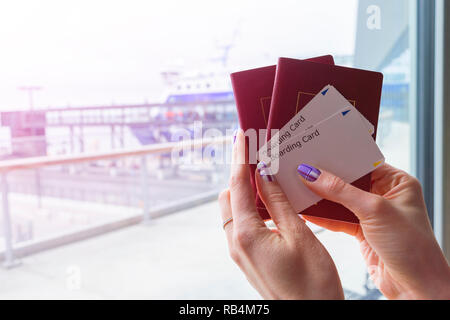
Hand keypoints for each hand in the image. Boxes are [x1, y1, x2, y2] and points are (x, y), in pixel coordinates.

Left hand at [218, 130, 343, 298]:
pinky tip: (272, 203)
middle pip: (229, 197)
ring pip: (235, 211)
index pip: (237, 186)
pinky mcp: (248, 258)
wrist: (313, 317)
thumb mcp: (299, 235)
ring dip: (247, 192)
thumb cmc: (313, 283)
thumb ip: (278, 202)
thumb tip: (264, 173)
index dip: (239, 158)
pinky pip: (242, 225)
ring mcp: (240, 253)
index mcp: (246, 235)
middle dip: (240, 174)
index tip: (239, 136)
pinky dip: (252, 209)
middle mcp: (236, 243)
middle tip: (259, 156)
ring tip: (267, 175)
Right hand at [298, 163, 449, 298]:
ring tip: (297, 189)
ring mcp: (371, 214)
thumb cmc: (412, 247)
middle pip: (347, 181)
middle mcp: (384, 195)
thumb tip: (312, 174)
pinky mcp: (360, 231)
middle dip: (325, 178)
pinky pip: (337, 218)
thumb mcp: (375, 210)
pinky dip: (322, 216)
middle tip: (300, 170)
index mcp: (397, 182)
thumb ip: (340, 191)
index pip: (361, 163)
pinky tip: (306, 211)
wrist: (416, 287)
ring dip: (320, 198)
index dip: (338, 159)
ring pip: (339, 200)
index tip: (314, 154)